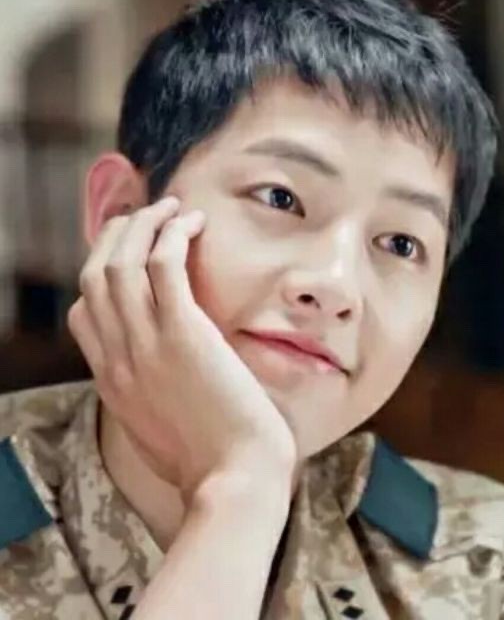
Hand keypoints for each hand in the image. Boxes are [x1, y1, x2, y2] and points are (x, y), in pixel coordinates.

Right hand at [67, 196, 296, 503]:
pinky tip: (193, 223)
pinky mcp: (183, 335)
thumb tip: (168, 378)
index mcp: (113, 382)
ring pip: (121, 262)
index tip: (131, 255)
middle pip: (95, 275)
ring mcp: (145, 345)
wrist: (234, 482)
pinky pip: (163, 265)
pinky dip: (172, 235)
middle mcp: (118, 358)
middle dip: (116, 236)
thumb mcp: (162, 432)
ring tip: (172, 207)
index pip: (84, 314)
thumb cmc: (212, 461)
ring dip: (144, 224)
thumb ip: (152, 399)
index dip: (102, 275)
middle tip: (148, 216)